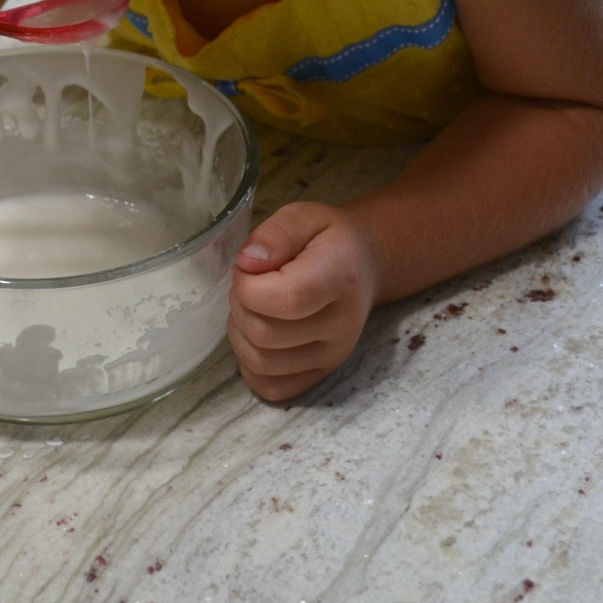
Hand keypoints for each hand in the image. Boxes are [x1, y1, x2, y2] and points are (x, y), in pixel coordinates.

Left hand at [228, 201, 377, 401]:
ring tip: (252, 307)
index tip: (247, 267)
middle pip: (265, 334)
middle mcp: (341, 325)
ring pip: (261, 363)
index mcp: (340, 277)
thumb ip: (275, 233)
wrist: (363, 265)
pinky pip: (271, 387)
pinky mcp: (322, 374)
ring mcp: (333, 355)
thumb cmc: (328, 238)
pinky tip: (256, 335)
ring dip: (240, 334)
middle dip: (239, 305)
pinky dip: (250, 364)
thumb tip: (247, 263)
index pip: (286, 299)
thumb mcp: (303, 216)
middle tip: (249, 283)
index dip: (249, 286)